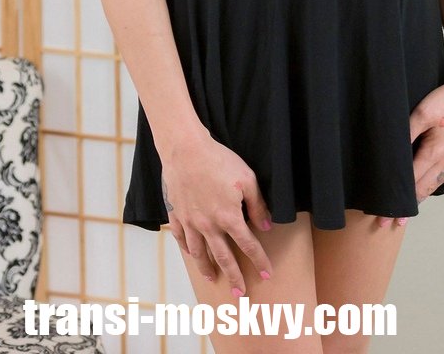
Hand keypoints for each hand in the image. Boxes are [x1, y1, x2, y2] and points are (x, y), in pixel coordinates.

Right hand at [159, 128, 273, 297]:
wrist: (185, 149)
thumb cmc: (218, 160)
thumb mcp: (247, 179)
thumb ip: (257, 206)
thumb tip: (266, 227)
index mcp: (228, 217)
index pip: (248, 245)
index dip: (259, 261)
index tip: (266, 274)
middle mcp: (209, 225)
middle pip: (223, 257)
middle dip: (234, 277)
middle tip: (240, 294)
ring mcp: (190, 221)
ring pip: (200, 253)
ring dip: (208, 268)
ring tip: (213, 279)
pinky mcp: (176, 213)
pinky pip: (181, 238)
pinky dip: (186, 249)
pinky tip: (191, 254)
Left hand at [376, 73, 443, 228]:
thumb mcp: (422, 113)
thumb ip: (406, 132)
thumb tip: (393, 151)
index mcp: (434, 153)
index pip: (410, 183)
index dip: (396, 201)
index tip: (384, 216)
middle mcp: (443, 161)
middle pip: (420, 191)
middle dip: (404, 208)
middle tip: (388, 224)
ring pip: (431, 186)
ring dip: (417, 201)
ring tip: (406, 214)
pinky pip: (439, 177)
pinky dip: (428, 188)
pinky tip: (424, 190)